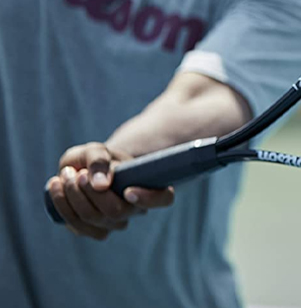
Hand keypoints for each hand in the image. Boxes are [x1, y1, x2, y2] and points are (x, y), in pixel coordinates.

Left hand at [45, 142, 174, 239]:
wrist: (85, 169)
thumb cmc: (98, 159)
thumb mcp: (97, 150)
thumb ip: (99, 160)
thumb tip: (101, 185)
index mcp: (150, 187)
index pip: (163, 199)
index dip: (148, 199)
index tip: (128, 190)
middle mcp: (136, 210)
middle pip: (115, 211)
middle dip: (90, 191)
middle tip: (77, 172)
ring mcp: (115, 223)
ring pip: (93, 218)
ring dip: (73, 196)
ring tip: (65, 174)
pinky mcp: (93, 230)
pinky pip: (77, 226)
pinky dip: (62, 205)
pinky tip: (56, 187)